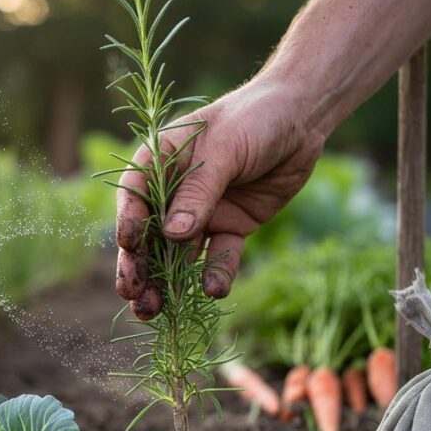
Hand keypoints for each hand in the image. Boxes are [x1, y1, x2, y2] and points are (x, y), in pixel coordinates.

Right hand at [115, 81, 326, 318]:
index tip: (128, 246)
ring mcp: (202, 212)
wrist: (301, 118)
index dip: (128, 222)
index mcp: (158, 161)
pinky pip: (219, 255)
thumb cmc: (253, 118)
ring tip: (155, 312)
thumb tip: (172, 234)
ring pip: (178, 254)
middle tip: (132, 296)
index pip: (134, 196)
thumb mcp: (223, 150)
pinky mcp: (231, 227)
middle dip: (140, 267)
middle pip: (150, 235)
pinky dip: (215, 274)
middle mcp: (174, 191)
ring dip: (167, 283)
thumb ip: (198, 193)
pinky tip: (213, 290)